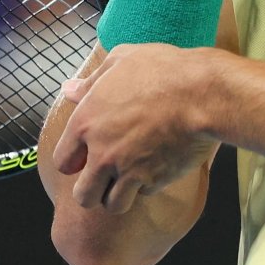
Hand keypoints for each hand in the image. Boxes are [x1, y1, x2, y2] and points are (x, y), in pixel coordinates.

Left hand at [53, 44, 217, 212]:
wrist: (201, 94)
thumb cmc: (162, 70)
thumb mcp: (121, 60)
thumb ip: (90, 81)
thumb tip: (68, 90)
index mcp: (86, 123)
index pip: (63, 161)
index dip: (74, 161)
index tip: (86, 157)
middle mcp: (102, 153)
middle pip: (83, 196)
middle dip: (93, 190)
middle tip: (107, 177)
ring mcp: (128, 171)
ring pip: (112, 204)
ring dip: (120, 195)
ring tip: (131, 178)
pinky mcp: (155, 180)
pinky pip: (144, 194)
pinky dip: (149, 185)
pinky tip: (158, 165)